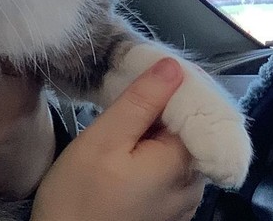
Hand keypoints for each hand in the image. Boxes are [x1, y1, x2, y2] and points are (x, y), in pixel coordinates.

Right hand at [31, 58, 204, 220]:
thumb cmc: (78, 193)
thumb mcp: (105, 138)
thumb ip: (141, 102)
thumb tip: (173, 66)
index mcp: (182, 166)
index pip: (194, 110)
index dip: (170, 84)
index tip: (143, 70)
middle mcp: (192, 186)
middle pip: (186, 128)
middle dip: (160, 105)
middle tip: (125, 92)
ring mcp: (180, 201)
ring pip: (175, 145)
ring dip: (154, 125)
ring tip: (123, 114)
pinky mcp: (166, 208)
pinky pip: (167, 165)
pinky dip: (151, 146)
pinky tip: (127, 142)